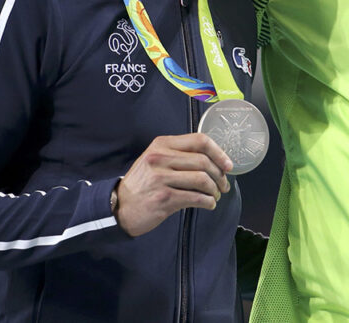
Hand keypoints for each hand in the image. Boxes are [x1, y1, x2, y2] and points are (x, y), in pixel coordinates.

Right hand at [114, 133, 232, 236]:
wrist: (119, 208)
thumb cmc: (143, 184)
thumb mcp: (155, 160)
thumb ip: (179, 155)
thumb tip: (214, 160)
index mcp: (161, 145)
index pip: (199, 140)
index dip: (219, 152)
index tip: (228, 165)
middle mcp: (160, 158)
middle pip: (204, 161)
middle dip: (220, 175)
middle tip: (224, 185)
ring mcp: (161, 178)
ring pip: (202, 180)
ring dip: (215, 190)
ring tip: (216, 195)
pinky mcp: (163, 198)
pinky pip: (196, 198)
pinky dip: (208, 202)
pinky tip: (208, 204)